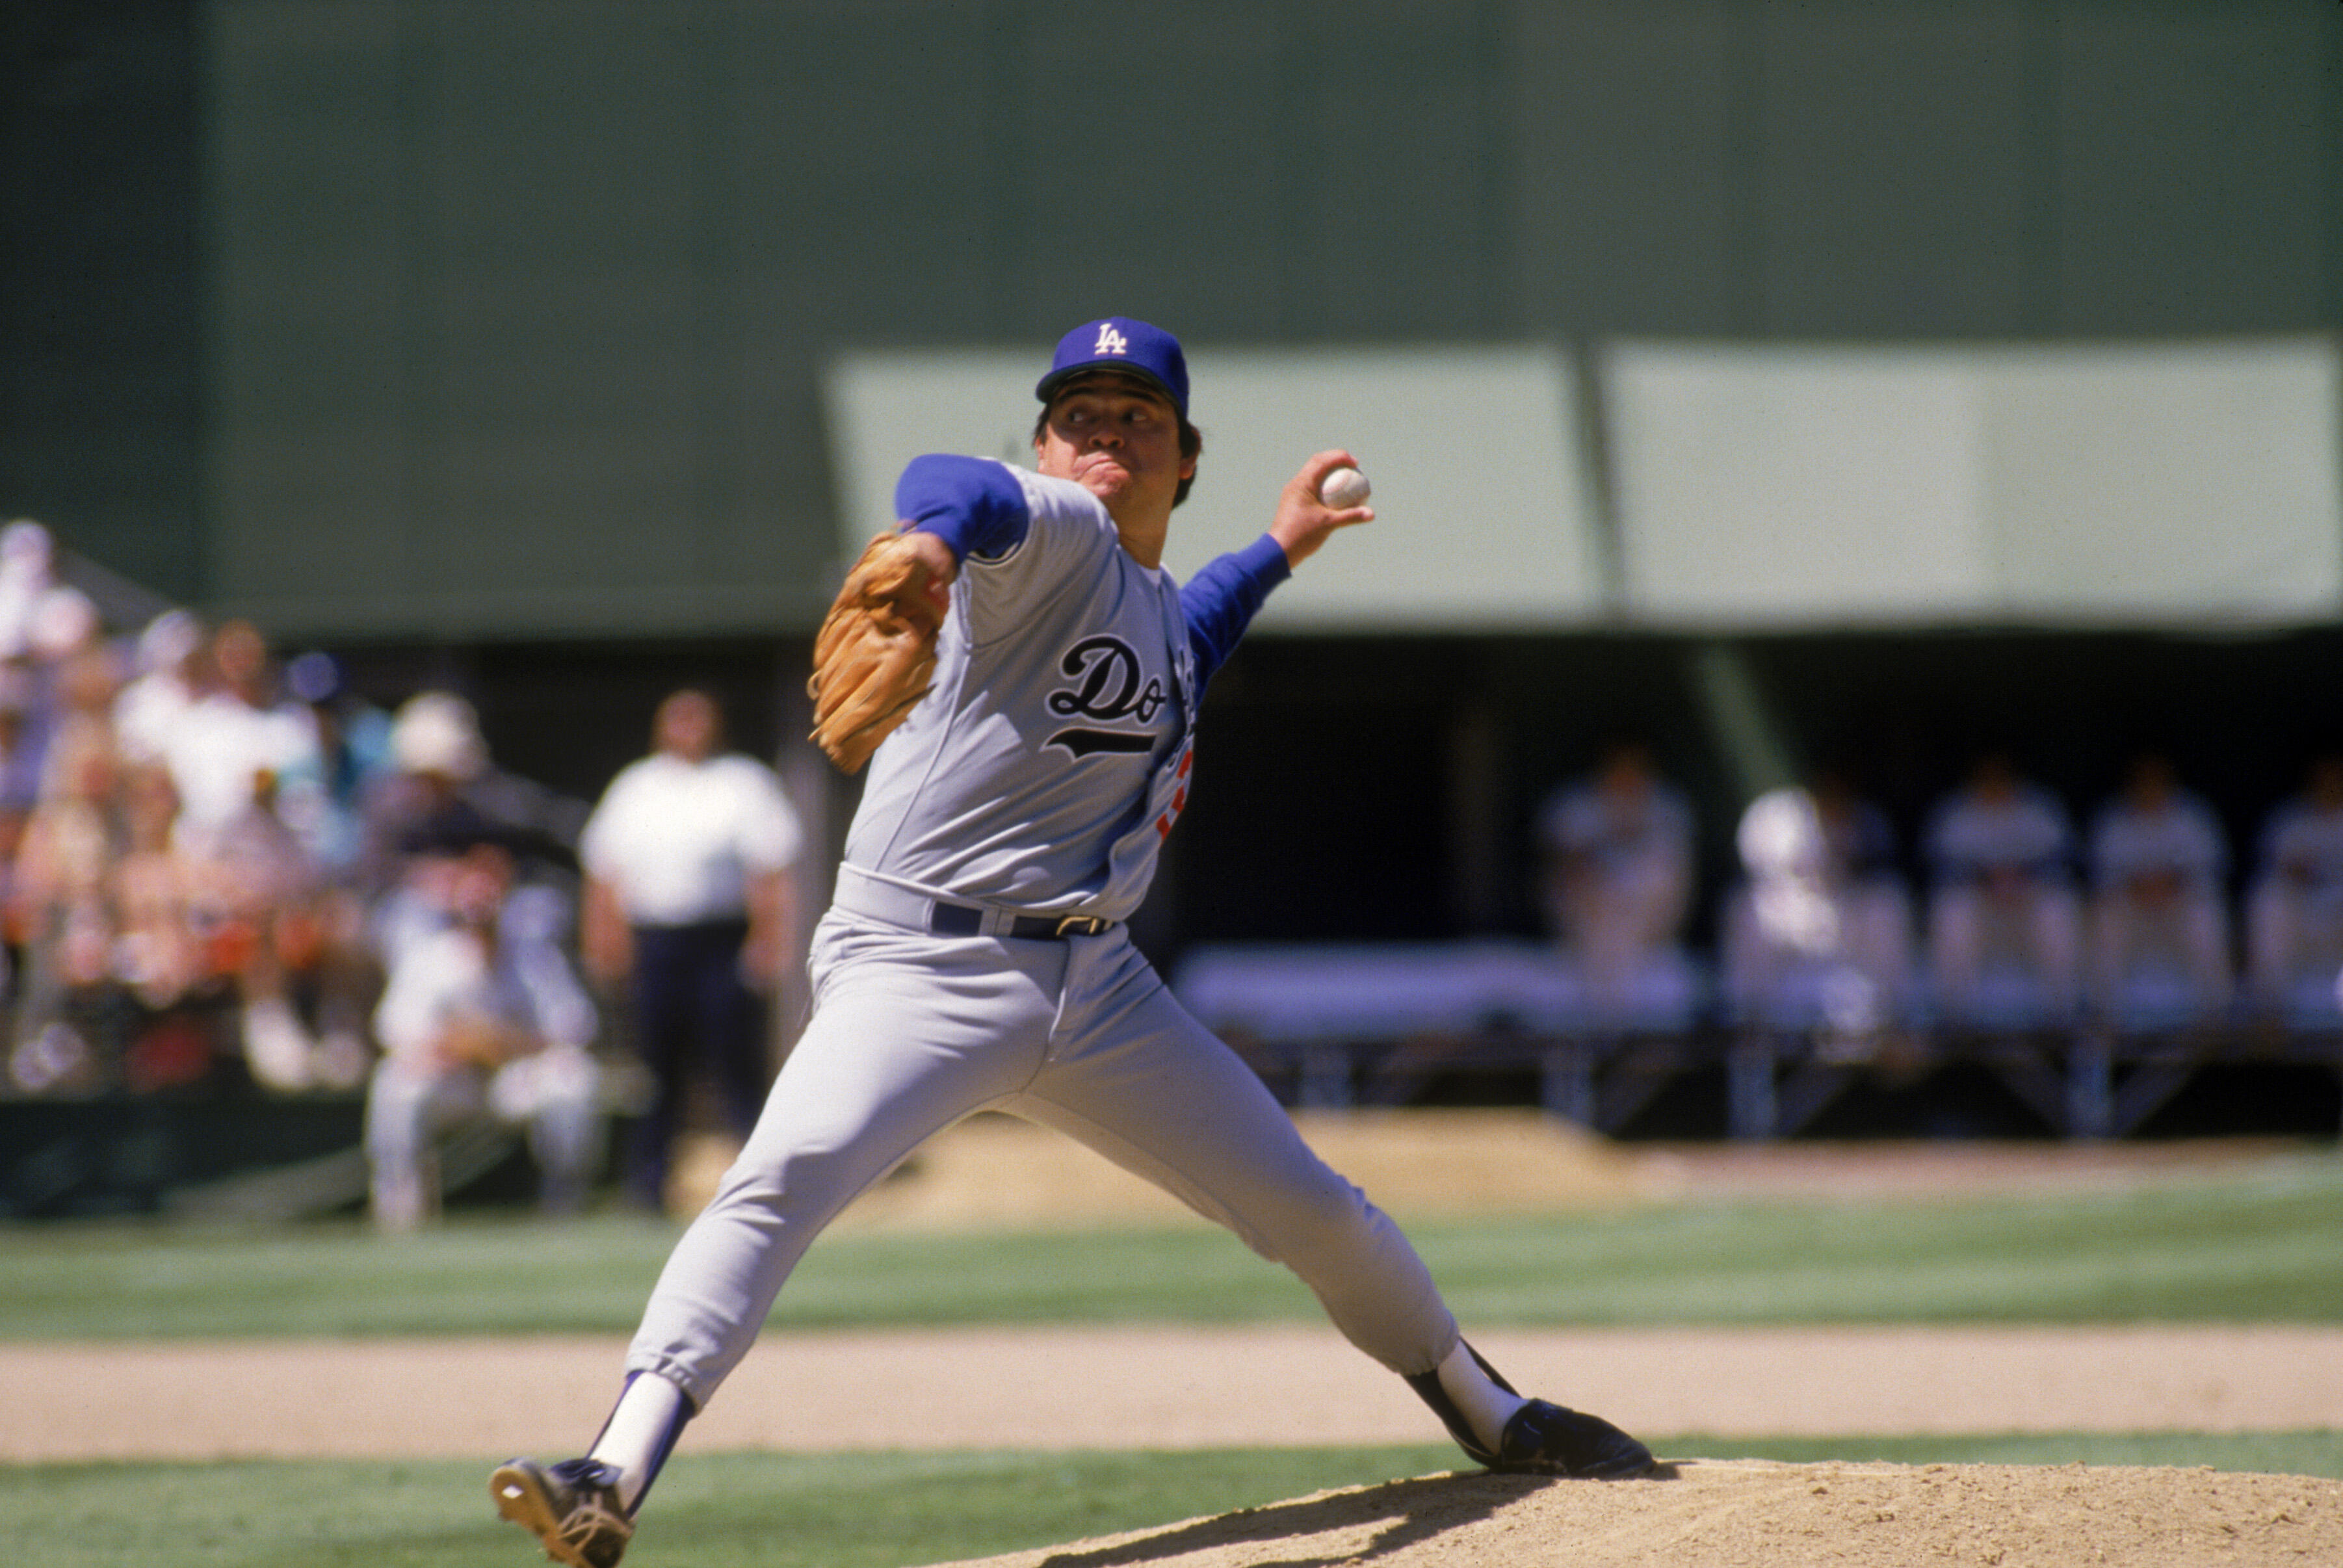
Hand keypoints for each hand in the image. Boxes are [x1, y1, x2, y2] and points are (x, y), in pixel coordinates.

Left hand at [1268, 450, 1374, 567]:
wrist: (1279, 551)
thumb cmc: (1302, 536)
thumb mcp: (1329, 525)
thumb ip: (1351, 516)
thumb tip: (1371, 514)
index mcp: (1301, 484)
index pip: (1321, 461)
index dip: (1339, 457)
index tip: (1355, 462)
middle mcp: (1295, 484)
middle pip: (1316, 463)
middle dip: (1335, 460)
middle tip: (1352, 466)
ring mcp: (1293, 493)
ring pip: (1313, 474)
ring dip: (1329, 471)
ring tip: (1346, 476)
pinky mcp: (1294, 502)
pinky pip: (1311, 487)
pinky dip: (1324, 486)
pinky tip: (1336, 495)